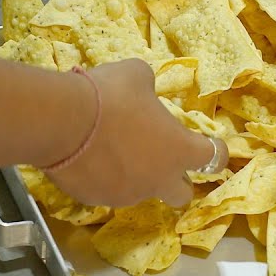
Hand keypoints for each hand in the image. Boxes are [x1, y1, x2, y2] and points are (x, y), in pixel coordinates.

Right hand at [48, 60, 215, 208]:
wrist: (62, 121)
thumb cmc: (110, 95)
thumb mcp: (137, 75)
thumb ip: (148, 88)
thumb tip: (143, 91)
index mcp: (179, 149)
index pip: (213, 157)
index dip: (214, 149)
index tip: (209, 144)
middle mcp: (158, 180)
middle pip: (182, 194)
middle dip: (177, 180)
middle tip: (162, 159)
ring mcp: (127, 195)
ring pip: (140, 191)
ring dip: (135, 175)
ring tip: (111, 149)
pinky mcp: (96, 200)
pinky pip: (106, 190)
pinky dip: (103, 178)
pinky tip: (87, 157)